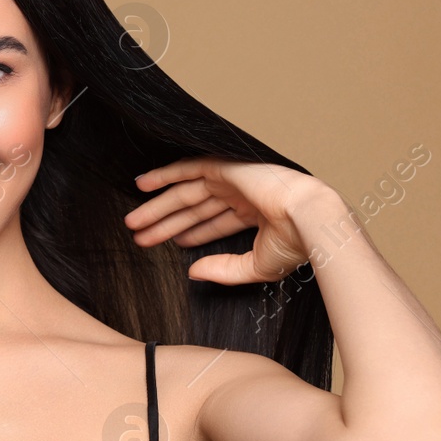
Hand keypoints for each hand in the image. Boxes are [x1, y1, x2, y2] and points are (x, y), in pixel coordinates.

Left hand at [124, 157, 328, 283]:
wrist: (308, 220)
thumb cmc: (294, 244)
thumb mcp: (255, 266)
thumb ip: (224, 269)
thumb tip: (193, 272)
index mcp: (256, 213)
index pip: (214, 221)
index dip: (190, 233)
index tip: (170, 244)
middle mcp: (242, 194)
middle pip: (193, 208)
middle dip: (165, 222)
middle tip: (138, 236)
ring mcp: (233, 180)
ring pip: (185, 192)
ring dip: (157, 206)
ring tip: (132, 221)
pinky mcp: (225, 168)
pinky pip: (187, 168)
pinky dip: (164, 175)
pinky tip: (141, 185)